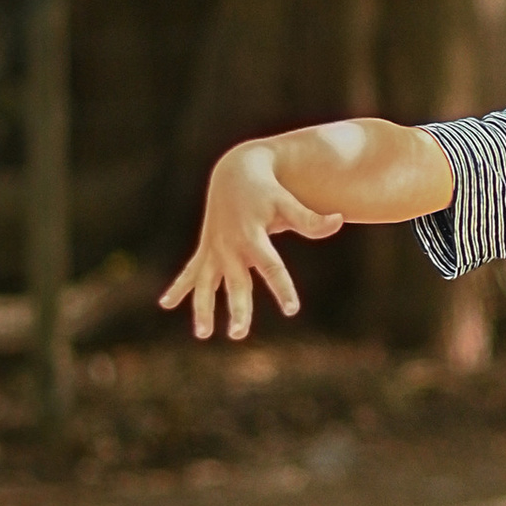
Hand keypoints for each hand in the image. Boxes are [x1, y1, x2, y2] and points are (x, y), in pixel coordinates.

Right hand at [159, 141, 342, 341]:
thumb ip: (310, 218)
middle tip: (238, 334)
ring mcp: (215, 249)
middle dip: (237, 308)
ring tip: (203, 334)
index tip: (292, 309)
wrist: (235, 171)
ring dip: (202, 307)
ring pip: (206, 284)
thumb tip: (339, 220)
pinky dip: (178, 287)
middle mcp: (230, 247)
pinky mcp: (206, 249)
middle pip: (235, 283)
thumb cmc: (267, 189)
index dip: (282, 287)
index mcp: (252, 236)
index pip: (271, 267)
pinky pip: (190, 272)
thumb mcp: (287, 202)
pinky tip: (166, 304)